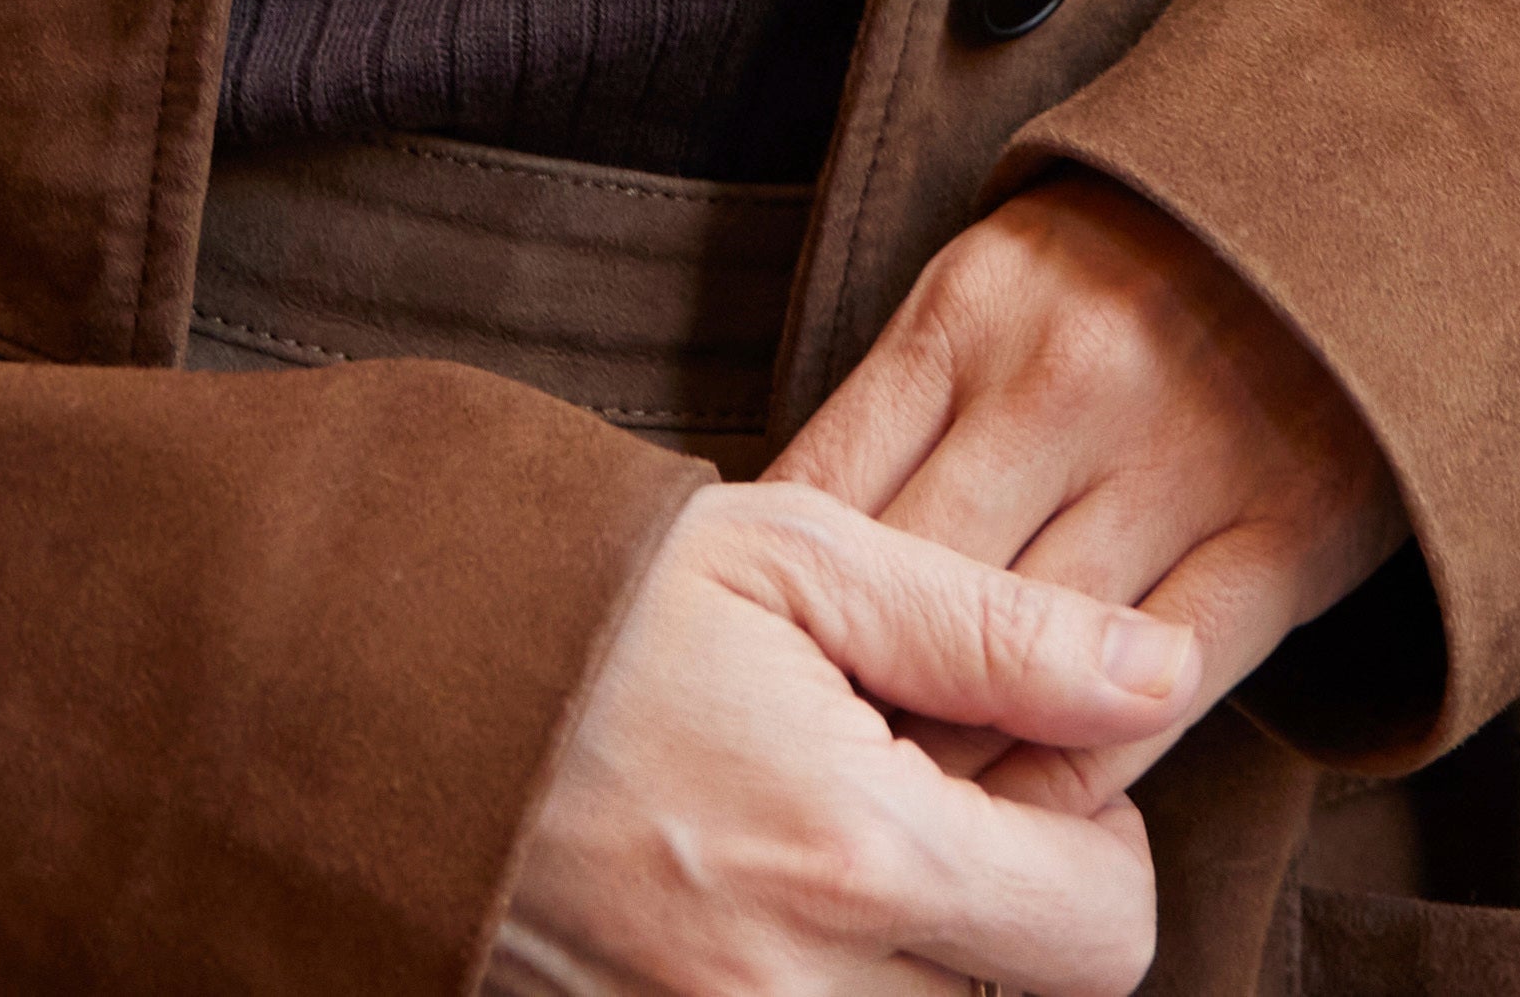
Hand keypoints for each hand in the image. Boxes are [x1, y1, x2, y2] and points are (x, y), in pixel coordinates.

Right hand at [490, 481, 1182, 996]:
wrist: (353, 693)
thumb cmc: (583, 603)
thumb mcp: (801, 565)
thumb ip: (999, 634)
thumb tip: (1166, 674)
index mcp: (853, 854)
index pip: (1104, 936)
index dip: (1096, 846)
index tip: (1023, 769)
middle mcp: (791, 990)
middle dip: (1005, 908)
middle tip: (923, 792)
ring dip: (914, 956)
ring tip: (835, 841)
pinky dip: (820, 982)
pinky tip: (760, 895)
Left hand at [770, 180, 1408, 810]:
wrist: (1367, 207)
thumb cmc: (1139, 274)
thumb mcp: (996, 289)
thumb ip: (902, 413)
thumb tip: (776, 566)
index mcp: (974, 308)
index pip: (825, 499)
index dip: (773, 623)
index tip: (748, 701)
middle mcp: (1071, 377)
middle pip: (914, 596)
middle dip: (850, 708)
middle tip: (796, 794)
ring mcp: (1186, 457)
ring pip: (1026, 667)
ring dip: (955, 763)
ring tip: (896, 833)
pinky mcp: (1291, 531)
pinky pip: (1155, 699)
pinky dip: (1080, 777)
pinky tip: (1029, 819)